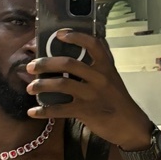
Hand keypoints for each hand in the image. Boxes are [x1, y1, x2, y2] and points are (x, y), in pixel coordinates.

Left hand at [25, 31, 153, 150]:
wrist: (130, 125)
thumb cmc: (118, 100)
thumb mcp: (112, 79)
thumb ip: (97, 67)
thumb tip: (75, 56)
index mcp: (106, 67)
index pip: (93, 44)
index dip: (76, 37)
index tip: (59, 34)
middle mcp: (99, 78)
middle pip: (68, 63)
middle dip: (45, 63)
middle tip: (31, 66)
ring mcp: (92, 94)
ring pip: (61, 84)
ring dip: (41, 85)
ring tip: (30, 88)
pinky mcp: (86, 111)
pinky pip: (60, 109)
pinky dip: (43, 111)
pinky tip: (33, 112)